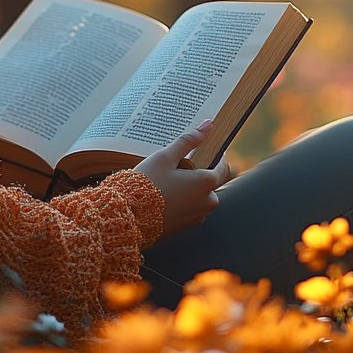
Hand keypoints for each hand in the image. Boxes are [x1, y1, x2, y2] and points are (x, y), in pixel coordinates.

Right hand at [135, 120, 233, 235]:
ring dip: (189, 188)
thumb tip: (208, 125)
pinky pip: (190, 209)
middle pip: (209, 183)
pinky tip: (163, 196)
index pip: (223, 167)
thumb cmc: (147, 184)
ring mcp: (197, 216)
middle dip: (197, 174)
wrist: (129, 217)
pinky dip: (182, 201)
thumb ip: (188, 141)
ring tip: (166, 181)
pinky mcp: (186, 226)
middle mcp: (207, 202)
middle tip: (176, 167)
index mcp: (206, 183)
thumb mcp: (165, 157)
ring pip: (199, 196)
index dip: (217, 157)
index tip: (209, 149)